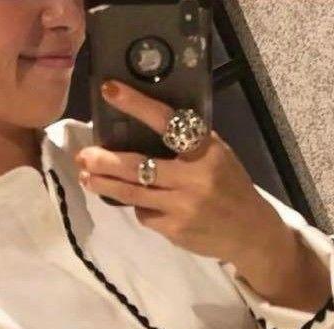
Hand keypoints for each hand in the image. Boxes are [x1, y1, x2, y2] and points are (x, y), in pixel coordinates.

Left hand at [74, 79, 279, 263]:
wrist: (250, 232)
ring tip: (87, 178)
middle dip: (105, 161)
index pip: (166, 121)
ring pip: (133, 195)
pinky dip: (140, 208)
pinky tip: (141, 204)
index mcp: (204, 150)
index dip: (136, 105)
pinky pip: (145, 215)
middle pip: (138, 166)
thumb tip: (144, 125)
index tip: (110, 91)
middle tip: (83, 156)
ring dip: (106, 186)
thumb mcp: (218, 155)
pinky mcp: (175, 230)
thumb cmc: (231, 187)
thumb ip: (189, 142)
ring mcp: (182, 207)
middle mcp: (193, 178)